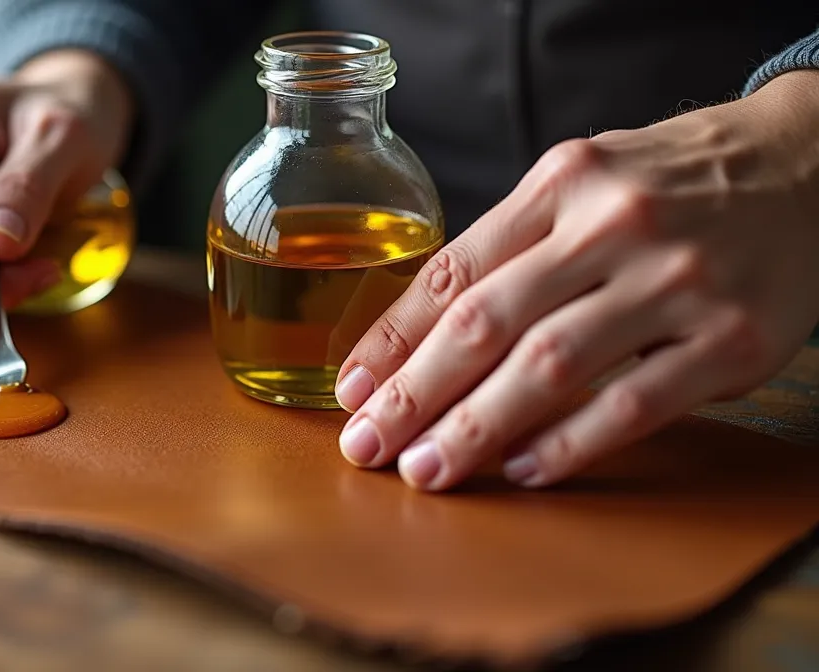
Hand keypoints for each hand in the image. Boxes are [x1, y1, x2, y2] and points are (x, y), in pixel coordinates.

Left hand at [334, 70, 818, 490]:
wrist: (807, 164)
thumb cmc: (671, 184)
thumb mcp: (584, 182)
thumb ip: (512, 246)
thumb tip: (419, 335)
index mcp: (561, 184)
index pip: (453, 270)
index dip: (393, 338)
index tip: (352, 388)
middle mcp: (611, 226)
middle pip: (485, 323)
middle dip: (414, 394)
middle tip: (368, 445)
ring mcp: (675, 282)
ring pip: (549, 368)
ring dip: (475, 428)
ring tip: (427, 470)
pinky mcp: (730, 339)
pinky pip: (633, 404)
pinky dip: (570, 444)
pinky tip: (522, 470)